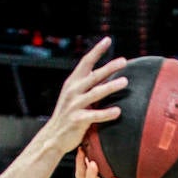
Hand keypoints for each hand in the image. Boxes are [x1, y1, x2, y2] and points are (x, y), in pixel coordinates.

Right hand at [46, 37, 127, 153]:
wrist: (53, 136)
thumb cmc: (68, 115)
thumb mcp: (74, 96)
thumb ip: (86, 86)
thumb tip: (103, 74)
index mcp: (73, 82)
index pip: (86, 62)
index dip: (97, 51)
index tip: (108, 40)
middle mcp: (73, 91)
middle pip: (94, 75)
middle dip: (109, 67)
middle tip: (124, 61)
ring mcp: (74, 105)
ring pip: (95, 93)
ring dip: (111, 86)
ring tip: (124, 82)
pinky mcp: (77, 120)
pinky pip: (94, 115)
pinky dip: (106, 113)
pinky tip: (118, 111)